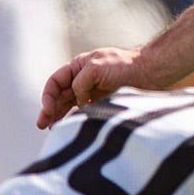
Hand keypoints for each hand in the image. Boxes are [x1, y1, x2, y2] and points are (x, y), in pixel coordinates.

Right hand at [36, 43, 159, 127]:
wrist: (151, 72)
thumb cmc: (125, 66)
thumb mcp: (96, 67)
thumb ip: (80, 83)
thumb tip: (78, 102)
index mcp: (79, 66)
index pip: (55, 82)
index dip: (48, 96)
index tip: (48, 111)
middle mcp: (83, 78)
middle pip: (60, 95)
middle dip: (50, 110)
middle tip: (42, 125)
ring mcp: (93, 90)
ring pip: (71, 104)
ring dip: (61, 116)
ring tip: (53, 129)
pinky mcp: (104, 101)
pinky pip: (85, 111)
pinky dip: (77, 118)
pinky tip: (72, 127)